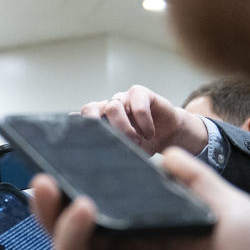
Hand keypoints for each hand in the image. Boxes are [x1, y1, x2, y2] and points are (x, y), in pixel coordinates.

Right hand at [29, 149, 249, 249]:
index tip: (66, 165)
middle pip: (71, 233)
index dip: (78, 188)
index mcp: (148, 237)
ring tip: (78, 212)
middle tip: (46, 184)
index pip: (101, 208)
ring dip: (59, 236)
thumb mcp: (234, 214)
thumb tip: (165, 155)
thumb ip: (197, 181)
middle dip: (51, 207)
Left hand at [82, 84, 207, 155]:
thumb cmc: (143, 144)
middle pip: (91, 108)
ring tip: (137, 141)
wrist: (169, 135)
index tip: (83, 140)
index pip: (83, 117)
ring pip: (114, 107)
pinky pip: (138, 105)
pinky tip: (149, 134)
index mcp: (100, 119)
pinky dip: (144, 122)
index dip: (80, 127)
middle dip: (97, 126)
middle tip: (112, 141)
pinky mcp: (140, 94)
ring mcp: (123, 98)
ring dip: (125, 128)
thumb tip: (94, 156)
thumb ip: (110, 148)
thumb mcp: (125, 149)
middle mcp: (108, 106)